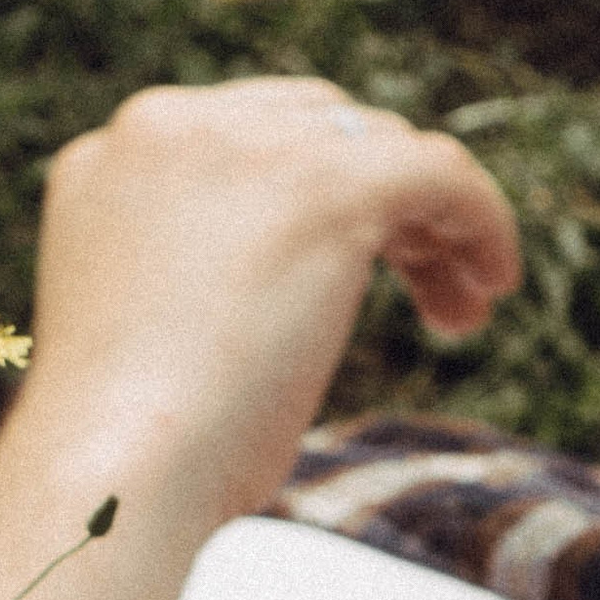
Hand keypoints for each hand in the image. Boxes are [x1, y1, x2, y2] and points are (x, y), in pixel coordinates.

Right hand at [16, 77, 521, 530]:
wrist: (108, 471)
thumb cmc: (121, 451)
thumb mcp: (143, 333)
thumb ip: (197, 275)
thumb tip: (279, 300)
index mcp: (110, 158)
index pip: (240, 140)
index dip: (306, 195)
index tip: (344, 270)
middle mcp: (168, 128)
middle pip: (315, 130)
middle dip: (374, 203)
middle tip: (417, 292)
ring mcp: (246, 146)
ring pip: (380, 150)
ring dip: (427, 226)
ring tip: (455, 310)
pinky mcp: (326, 183)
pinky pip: (439, 173)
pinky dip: (480, 220)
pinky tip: (491, 283)